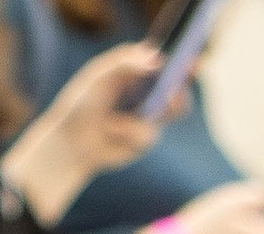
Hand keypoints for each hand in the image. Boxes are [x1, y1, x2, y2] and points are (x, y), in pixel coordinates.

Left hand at [4, 43, 164, 223]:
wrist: (72, 142)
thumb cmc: (82, 103)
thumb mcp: (101, 77)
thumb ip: (126, 64)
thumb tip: (157, 60)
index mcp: (136, 69)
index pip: (163, 62)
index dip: (180, 62)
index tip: (191, 62)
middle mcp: (145, 90)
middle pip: (176, 87)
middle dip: (181, 91)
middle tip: (176, 93)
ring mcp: (148, 114)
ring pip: (168, 113)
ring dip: (147, 116)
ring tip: (123, 120)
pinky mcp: (144, 138)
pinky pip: (148, 135)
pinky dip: (128, 133)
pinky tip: (112, 133)